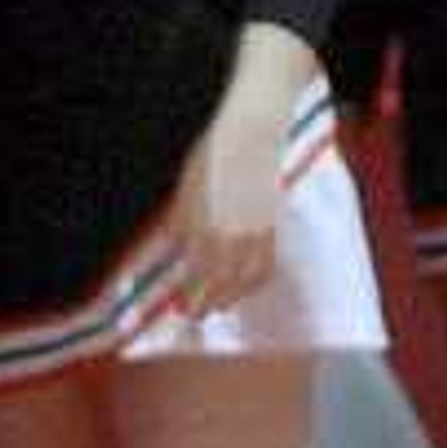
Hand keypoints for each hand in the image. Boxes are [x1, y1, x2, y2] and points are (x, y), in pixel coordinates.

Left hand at [167, 58, 301, 320]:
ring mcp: (250, 235)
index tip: (179, 306)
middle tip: (195, 313)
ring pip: (242, 283)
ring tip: (220, 305)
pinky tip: (246, 283)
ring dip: (229, 298)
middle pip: (215, 286)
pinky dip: (254, 282)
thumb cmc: (213, 155)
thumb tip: (175, 247)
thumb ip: (179, 223)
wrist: (250, 134)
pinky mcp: (270, 227)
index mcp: (198, 229)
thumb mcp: (185, 190)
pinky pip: (264, 267)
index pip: (190, 276)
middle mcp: (225, 238)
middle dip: (204, 304)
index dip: (185, 296)